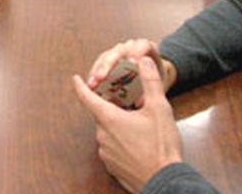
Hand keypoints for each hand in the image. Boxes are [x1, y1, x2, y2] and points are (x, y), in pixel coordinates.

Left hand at [73, 57, 183, 192]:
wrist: (165, 182)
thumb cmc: (161, 146)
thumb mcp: (159, 108)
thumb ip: (150, 81)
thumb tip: (143, 60)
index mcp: (108, 118)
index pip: (87, 97)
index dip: (80, 86)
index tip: (76, 78)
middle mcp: (102, 135)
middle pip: (101, 115)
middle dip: (112, 108)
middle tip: (127, 104)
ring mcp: (105, 153)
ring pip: (107, 132)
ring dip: (118, 127)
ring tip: (138, 128)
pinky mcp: (112, 167)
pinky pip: (112, 149)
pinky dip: (121, 143)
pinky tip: (138, 145)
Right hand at [86, 39, 175, 96]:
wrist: (153, 78)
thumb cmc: (158, 80)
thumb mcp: (161, 83)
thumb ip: (151, 90)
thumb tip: (139, 102)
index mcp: (147, 48)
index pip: (142, 45)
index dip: (137, 51)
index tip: (132, 62)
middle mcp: (130, 47)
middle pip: (118, 51)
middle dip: (108, 64)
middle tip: (102, 77)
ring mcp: (118, 52)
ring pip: (105, 57)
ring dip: (97, 70)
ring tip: (92, 84)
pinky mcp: (108, 61)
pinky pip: (99, 65)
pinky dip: (94, 75)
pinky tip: (90, 86)